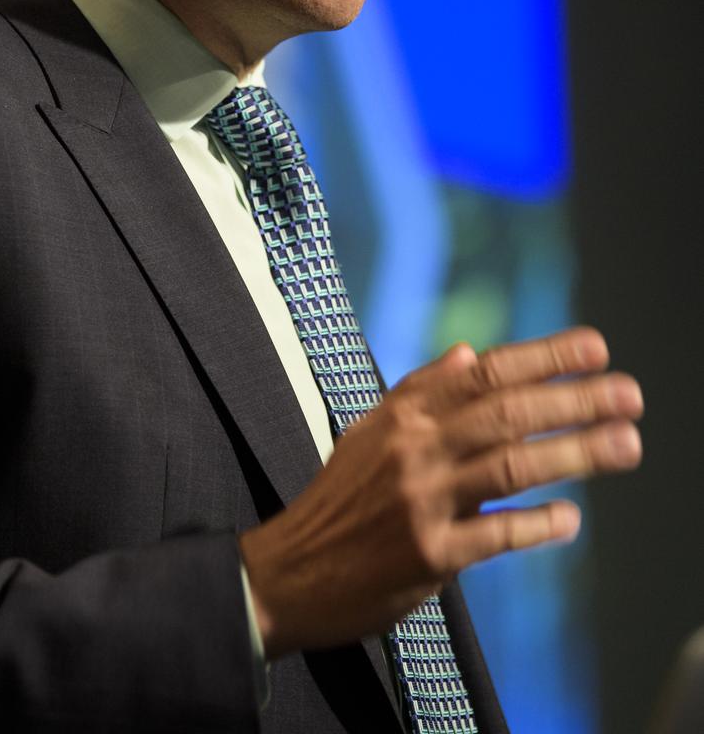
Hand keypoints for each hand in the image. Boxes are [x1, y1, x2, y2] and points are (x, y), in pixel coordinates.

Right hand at [238, 326, 641, 657]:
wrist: (290, 569)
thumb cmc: (337, 499)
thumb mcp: (369, 431)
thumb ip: (420, 390)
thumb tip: (468, 353)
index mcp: (403, 413)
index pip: (485, 372)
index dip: (544, 357)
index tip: (594, 347)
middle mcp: (413, 449)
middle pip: (507, 414)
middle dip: (574, 400)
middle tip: (629, 394)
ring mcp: (421, 501)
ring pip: (511, 467)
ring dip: (575, 454)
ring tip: (626, 443)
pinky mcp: (427, 555)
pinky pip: (496, 536)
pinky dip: (538, 525)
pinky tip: (572, 518)